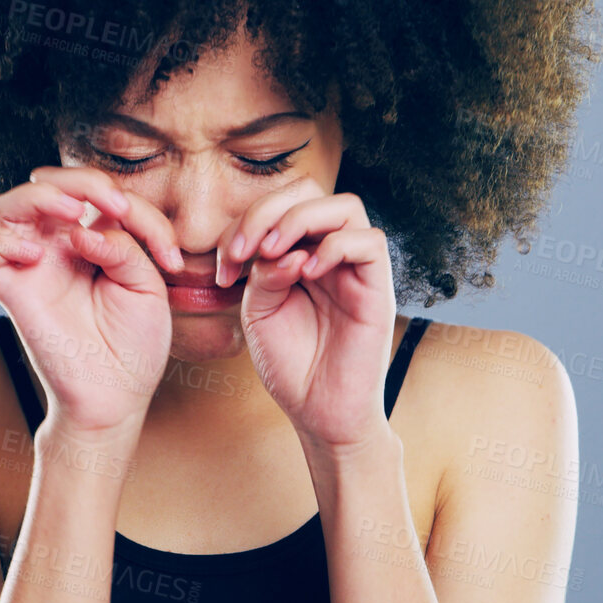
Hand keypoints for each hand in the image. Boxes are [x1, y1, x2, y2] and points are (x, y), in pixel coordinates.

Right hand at [0, 166, 187, 437]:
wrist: (118, 398)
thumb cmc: (134, 345)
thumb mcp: (148, 286)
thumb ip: (124, 247)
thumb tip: (82, 230)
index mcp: (91, 239)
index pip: (99, 195)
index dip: (135, 206)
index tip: (169, 255)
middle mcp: (55, 247)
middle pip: (45, 184)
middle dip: (81, 179)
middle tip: (115, 205)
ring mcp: (31, 269)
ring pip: (6, 208)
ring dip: (39, 196)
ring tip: (72, 211)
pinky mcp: (12, 295)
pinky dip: (3, 243)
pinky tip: (36, 254)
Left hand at [217, 177, 397, 449]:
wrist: (318, 412)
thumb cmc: (290, 363)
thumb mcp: (259, 310)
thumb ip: (263, 271)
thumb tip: (283, 248)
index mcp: (298, 251)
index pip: (278, 204)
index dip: (245, 222)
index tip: (223, 266)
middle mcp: (329, 251)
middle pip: (310, 191)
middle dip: (267, 211)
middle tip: (243, 251)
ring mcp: (355, 268)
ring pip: (344, 206)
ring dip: (299, 220)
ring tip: (272, 254)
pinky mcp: (378, 288)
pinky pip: (369, 241)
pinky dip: (334, 247)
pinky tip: (306, 273)